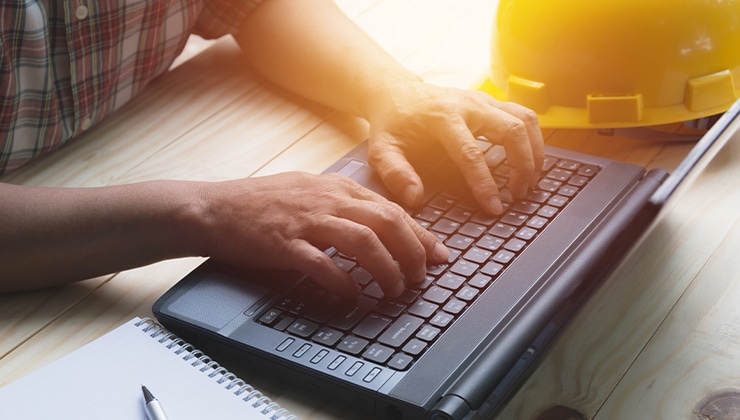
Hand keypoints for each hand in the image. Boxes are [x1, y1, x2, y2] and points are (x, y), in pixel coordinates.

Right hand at [196, 172, 448, 296]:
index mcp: (336, 187)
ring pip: (363, 241)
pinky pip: (322, 263)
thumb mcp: (308, 190)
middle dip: (412, 252)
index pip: (391, 209)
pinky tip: (352, 295)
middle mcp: (327, 199)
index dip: (421, 234)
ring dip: (386, 268)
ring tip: (395, 290)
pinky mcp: (284, 243)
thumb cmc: (260, 202)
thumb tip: (379, 223)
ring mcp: (306, 220)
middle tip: (420, 278)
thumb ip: (342, 202)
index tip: (440, 255)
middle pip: (386, 221)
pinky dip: (343, 282)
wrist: (213, 207)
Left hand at [366, 80, 544, 213]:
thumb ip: (395, 173)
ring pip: (525, 119)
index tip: (494, 208)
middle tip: (519, 195)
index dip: (485, 183)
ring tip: (530, 182)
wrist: (396, 92)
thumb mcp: (381, 150)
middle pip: (512, 130)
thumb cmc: (392, 124)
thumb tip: (415, 198)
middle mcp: (469, 104)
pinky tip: (529, 162)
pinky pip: (524, 116)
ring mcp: (484, 100)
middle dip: (522, 165)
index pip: (471, 153)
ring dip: (535, 152)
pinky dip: (534, 139)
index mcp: (442, 117)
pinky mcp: (492, 102)